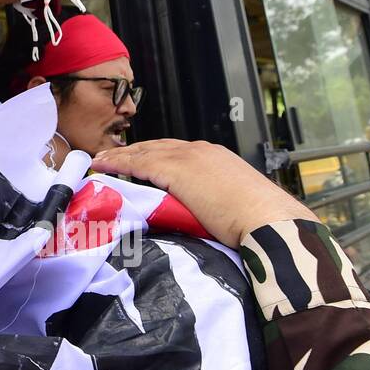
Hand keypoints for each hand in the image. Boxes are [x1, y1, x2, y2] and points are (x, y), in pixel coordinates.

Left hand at [91, 139, 315, 247]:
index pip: (178, 152)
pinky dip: (119, 163)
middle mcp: (202, 151)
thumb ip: (217, 204)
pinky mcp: (176, 170)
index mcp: (217, 158)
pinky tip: (104, 165)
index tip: (139, 161)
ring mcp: (189, 157)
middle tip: (111, 157)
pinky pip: (138, 163)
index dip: (155, 155)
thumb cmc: (259, 223)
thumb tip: (207, 220)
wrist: (268, 220)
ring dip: (121, 156)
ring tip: (101, 160)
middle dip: (134, 151)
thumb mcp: (235, 206)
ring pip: (145, 151)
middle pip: (158, 146)